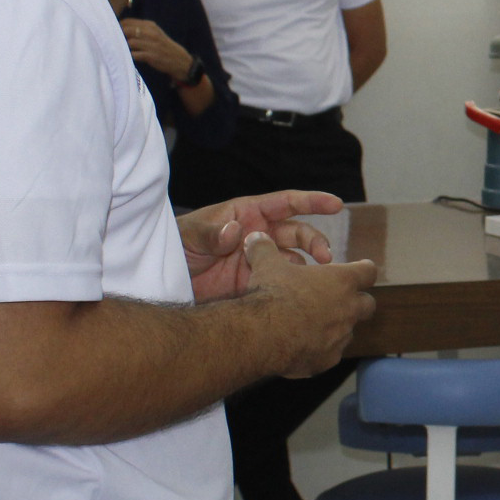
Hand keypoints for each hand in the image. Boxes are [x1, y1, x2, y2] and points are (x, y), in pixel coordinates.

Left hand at [122, 17, 195, 79]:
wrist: (179, 60)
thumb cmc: (163, 47)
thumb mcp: (155, 33)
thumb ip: (140, 29)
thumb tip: (120, 29)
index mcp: (150, 25)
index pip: (128, 22)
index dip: (118, 27)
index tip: (114, 33)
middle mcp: (151, 33)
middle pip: (126, 30)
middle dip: (118, 36)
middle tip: (115, 42)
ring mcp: (151, 44)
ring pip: (129, 42)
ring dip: (124, 47)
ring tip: (121, 50)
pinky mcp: (151, 56)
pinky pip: (134, 54)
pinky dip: (130, 56)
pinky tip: (129, 57)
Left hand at [181, 190, 347, 301]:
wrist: (163, 281)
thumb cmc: (175, 246)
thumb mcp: (190, 236)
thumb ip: (212, 233)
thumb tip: (235, 231)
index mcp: (248, 214)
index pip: (287, 204)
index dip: (312, 202)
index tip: (336, 204)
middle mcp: (260, 235)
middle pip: (298, 234)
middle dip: (316, 243)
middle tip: (326, 258)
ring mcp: (260, 261)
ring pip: (294, 261)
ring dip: (308, 269)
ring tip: (315, 282)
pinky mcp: (256, 284)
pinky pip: (281, 284)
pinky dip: (293, 289)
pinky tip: (300, 297)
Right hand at [241, 232, 378, 378]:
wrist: (263, 334)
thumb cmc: (271, 294)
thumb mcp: (266, 264)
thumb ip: (265, 249)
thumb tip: (256, 236)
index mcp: (342, 281)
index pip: (368, 271)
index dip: (364, 269)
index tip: (362, 267)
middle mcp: (349, 309)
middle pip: (368, 304)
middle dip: (358, 301)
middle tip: (342, 299)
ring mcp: (340, 337)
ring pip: (349, 331)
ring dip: (338, 326)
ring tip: (316, 324)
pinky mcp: (328, 360)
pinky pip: (330, 353)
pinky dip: (321, 349)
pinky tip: (303, 346)